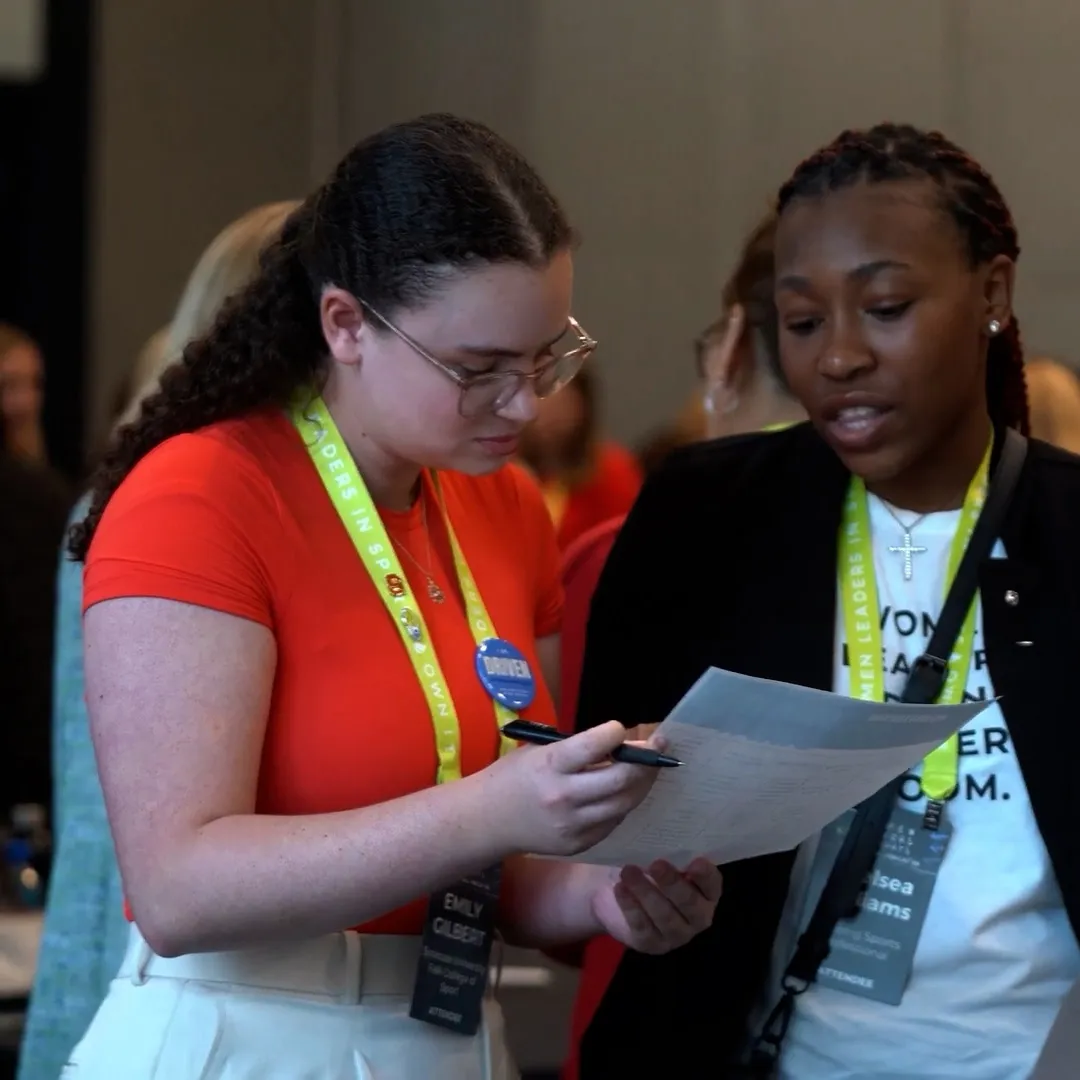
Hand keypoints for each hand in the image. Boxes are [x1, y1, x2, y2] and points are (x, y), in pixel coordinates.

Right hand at [482, 721, 661, 857]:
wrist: (487, 820)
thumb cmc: (513, 776)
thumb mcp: (538, 751)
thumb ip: (575, 749)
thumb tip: (619, 743)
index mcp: (550, 765)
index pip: (593, 745)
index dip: (614, 733)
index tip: (621, 728)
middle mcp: (564, 796)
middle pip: (620, 779)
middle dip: (645, 761)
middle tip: (657, 747)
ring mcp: (573, 825)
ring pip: (624, 803)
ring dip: (642, 783)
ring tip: (649, 768)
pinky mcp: (579, 844)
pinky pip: (613, 821)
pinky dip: (622, 803)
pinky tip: (624, 791)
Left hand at [589, 858, 721, 954]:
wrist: (616, 889)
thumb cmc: (647, 866)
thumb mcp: (658, 855)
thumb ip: (667, 849)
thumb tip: (661, 831)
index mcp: (706, 891)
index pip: (712, 885)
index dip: (706, 875)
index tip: (696, 861)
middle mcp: (697, 916)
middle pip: (690, 904)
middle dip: (673, 883)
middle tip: (656, 864)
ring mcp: (676, 934)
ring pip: (665, 917)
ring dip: (646, 893)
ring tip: (629, 871)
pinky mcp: (651, 943)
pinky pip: (642, 927)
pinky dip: (630, 906)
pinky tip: (620, 888)